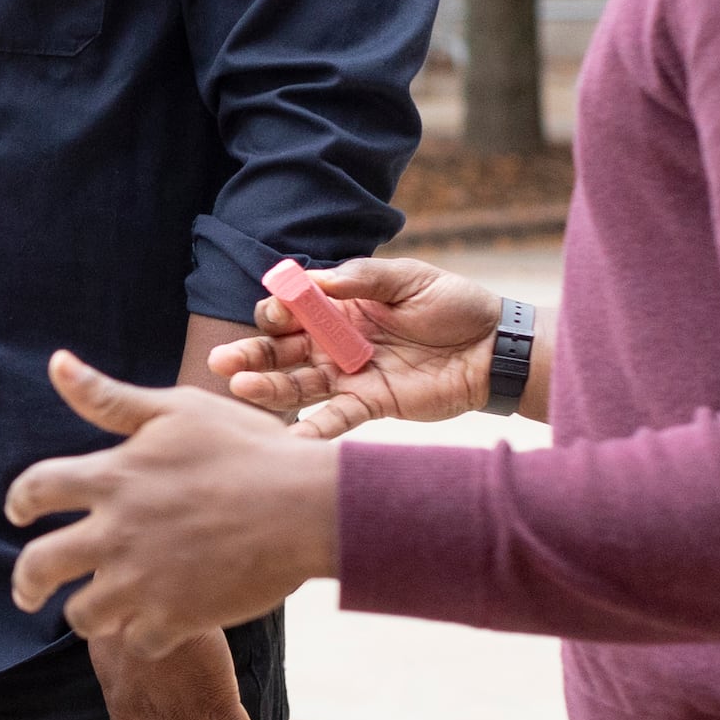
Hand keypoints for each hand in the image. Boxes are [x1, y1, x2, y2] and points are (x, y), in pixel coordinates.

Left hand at [7, 353, 339, 660]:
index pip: (34, 490)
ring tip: (94, 611)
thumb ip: (109, 398)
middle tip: (27, 593)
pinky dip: (141, 637)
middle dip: (25, 583)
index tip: (19, 514)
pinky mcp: (176, 618)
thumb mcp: (177, 410)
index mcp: (112, 477)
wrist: (308, 507)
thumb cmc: (248, 449)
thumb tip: (56, 362)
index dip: (19, 502)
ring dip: (84, 613)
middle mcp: (116, 531)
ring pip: (82, 616)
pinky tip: (152, 626)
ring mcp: (143, 580)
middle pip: (39, 566)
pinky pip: (136, 643)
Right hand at [209, 256, 499, 437]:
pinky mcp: (371, 404)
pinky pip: (334, 418)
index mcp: (342, 307)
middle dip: (251, 354)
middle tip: (223, 362)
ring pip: (298, 384)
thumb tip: (315, 279)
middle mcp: (337, 342)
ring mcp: (350, 375)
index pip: (294, 310)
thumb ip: (361, 279)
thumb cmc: (455, 305)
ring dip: (267, 388)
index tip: (277, 313)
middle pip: (283, 350)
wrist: (497, 348)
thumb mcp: (409, 279)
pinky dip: (312, 429)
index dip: (278, 311)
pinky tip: (287, 440)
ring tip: (238, 389)